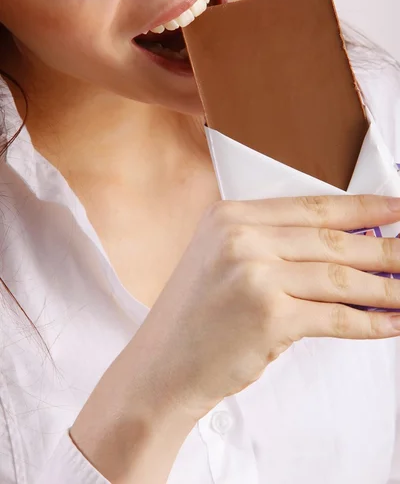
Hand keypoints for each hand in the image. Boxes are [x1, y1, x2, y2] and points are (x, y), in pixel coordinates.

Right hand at [129, 194, 399, 420]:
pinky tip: (389, 322)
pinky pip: (335, 315)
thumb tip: (344, 247)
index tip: (395, 209)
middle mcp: (241, 237)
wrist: (163, 364)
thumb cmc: (196, 317)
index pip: (311, 206)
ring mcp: (254, 274)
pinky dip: (369, 322)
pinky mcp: (268, 314)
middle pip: (331, 239)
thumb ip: (277, 247)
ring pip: (340, 276)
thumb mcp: (226, 263)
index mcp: (231, 216)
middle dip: (383, 248)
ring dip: (385, 286)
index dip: (362, 207)